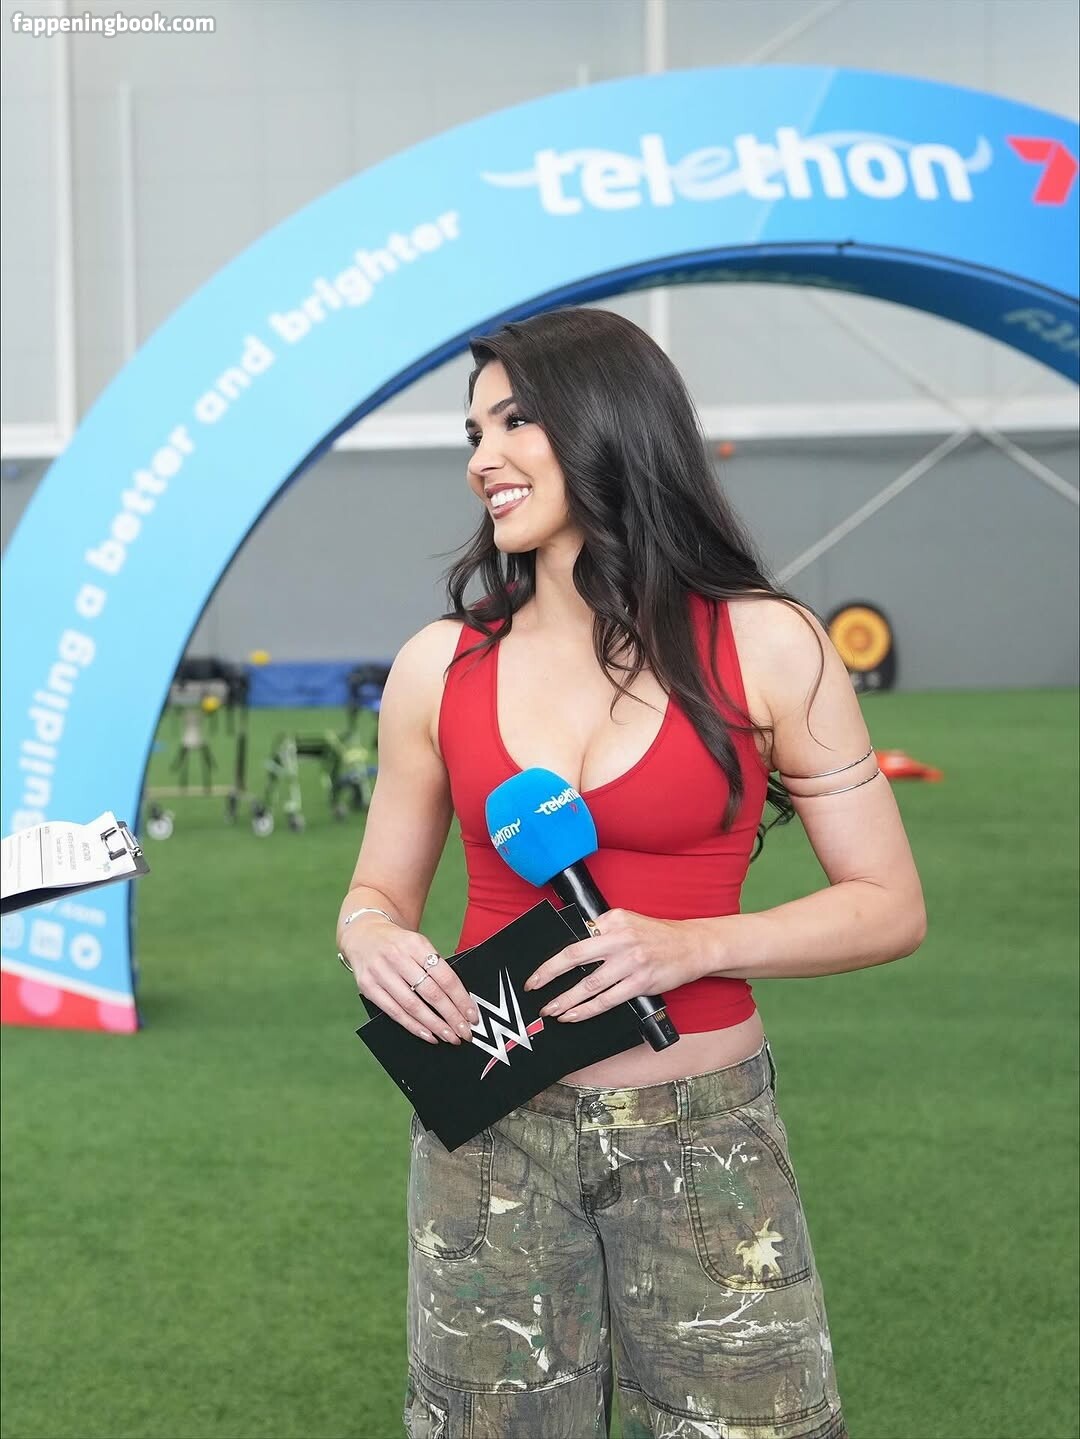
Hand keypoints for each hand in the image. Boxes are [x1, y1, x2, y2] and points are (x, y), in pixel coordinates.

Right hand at [340, 919, 477, 1044]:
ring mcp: (380, 973)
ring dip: (434, 1025)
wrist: (363, 935)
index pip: (444, 976)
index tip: (472, 1015)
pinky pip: (394, 1012)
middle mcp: (397, 957)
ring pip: (412, 1006)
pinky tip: (428, 1034)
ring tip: (449, 1036)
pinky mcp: (368, 987)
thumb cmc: (398, 944)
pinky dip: (413, 1026)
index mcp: (416, 944)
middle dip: (451, 1016)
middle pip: (430, 993)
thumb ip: (435, 966)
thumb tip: (460, 1000)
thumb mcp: (418, 945)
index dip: (461, 999)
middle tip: (464, 1032)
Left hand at [523, 909, 707, 1022]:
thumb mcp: (628, 922)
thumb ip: (603, 931)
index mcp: (613, 920)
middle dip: (549, 976)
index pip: (576, 940)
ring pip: (590, 984)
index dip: (553, 960)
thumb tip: (573, 952)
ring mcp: (631, 961)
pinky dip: (587, 1010)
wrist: (692, 946)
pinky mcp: (641, 982)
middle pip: (575, 957)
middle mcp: (621, 938)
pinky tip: (574, 1015)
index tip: (537, 974)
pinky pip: (608, 1000)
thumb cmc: (657, 936)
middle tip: (533, 989)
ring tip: (551, 1010)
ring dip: (566, 1000)